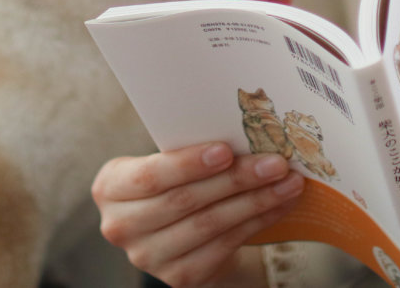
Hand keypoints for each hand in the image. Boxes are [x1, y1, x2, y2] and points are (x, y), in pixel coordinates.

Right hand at [92, 142, 303, 286]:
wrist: (179, 229)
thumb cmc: (175, 179)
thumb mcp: (168, 161)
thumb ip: (189, 146)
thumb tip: (249, 128)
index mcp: (110, 187)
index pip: (149, 176)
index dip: (187, 165)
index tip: (225, 150)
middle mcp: (120, 226)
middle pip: (185, 201)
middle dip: (236, 179)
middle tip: (275, 163)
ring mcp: (148, 257)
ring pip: (210, 224)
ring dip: (256, 201)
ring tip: (288, 182)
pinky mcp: (179, 277)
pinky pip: (225, 245)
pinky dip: (257, 221)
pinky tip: (279, 204)